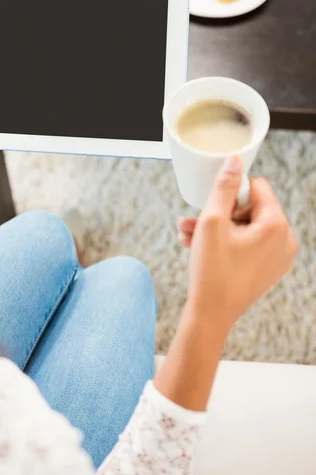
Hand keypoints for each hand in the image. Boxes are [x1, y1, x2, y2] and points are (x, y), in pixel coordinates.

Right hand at [178, 156, 296, 336]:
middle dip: (219, 213)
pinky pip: (248, 244)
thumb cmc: (212, 271)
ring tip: (189, 234)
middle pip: (251, 208)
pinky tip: (201, 246)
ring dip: (217, 228)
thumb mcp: (212, 221)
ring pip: (246, 227)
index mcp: (277, 225)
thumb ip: (224, 187)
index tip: (213, 208)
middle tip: (193, 222)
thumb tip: (235, 160)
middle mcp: (285, 241)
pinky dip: (226, 242)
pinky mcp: (268, 269)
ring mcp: (278, 257)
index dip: (231, 193)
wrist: (211, 314)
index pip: (257, 187)